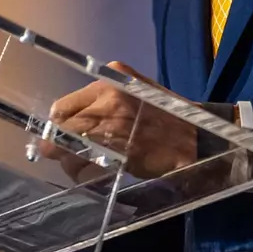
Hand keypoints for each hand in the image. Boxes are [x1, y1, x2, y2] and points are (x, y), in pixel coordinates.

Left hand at [45, 62, 198, 181]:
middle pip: (62, 125)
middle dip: (57, 144)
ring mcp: (112, 122)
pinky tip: (91, 174)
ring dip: (69, 160)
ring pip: (69, 145)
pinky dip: (82, 171)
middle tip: (60, 155)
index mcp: (110, 78)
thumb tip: (70, 120)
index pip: (64, 104)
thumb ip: (104, 101)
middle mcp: (107, 96)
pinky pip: (85, 162)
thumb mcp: (134, 92)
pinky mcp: (118, 148)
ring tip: (78, 167)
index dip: (59, 124)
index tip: (60, 136)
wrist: (195, 137)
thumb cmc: (165, 116)